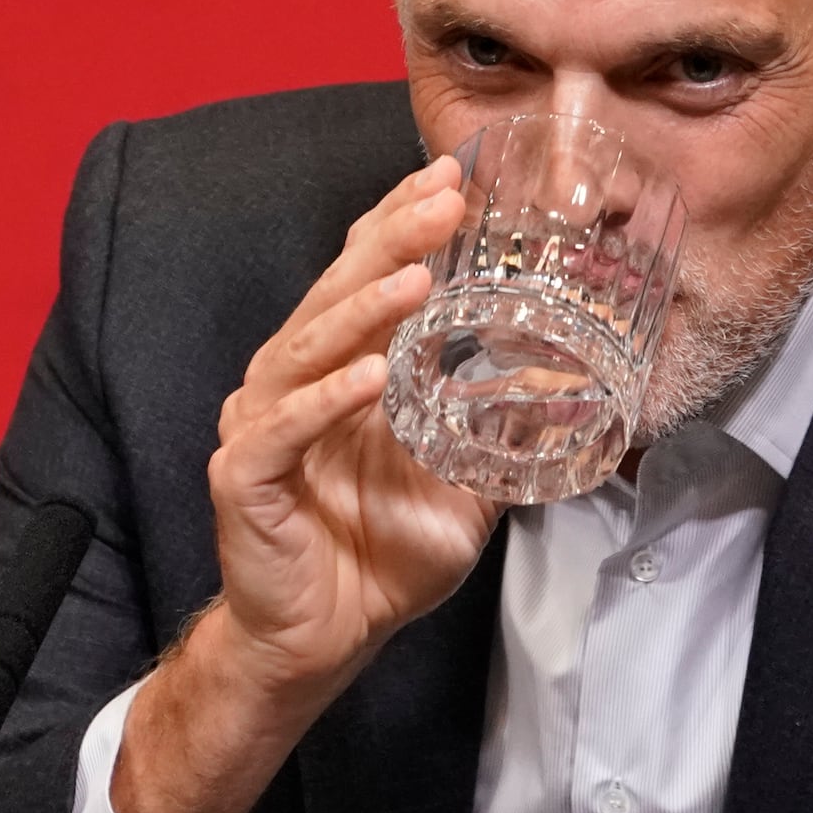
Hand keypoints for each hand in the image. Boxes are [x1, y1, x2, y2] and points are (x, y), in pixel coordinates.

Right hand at [112, 158, 506, 812]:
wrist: (323, 635)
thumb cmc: (381, 551)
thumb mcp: (459, 481)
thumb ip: (496, 429)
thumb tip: (568, 389)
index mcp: (337, 368)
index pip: (364, 277)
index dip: (400, 224)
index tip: (449, 177)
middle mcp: (292, 380)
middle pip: (336, 294)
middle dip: (391, 243)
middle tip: (442, 202)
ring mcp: (261, 424)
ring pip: (306, 349)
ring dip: (363, 312)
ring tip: (416, 281)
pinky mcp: (244, 476)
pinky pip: (283, 430)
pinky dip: (325, 401)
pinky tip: (369, 377)